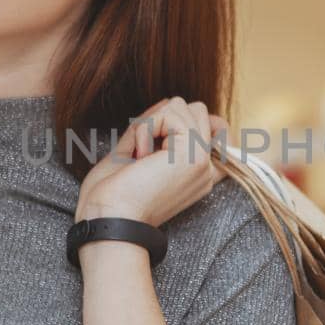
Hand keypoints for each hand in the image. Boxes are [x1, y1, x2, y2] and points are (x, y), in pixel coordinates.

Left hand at [77, 97, 230, 224]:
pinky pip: (170, 113)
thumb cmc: (111, 196)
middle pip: (196, 110)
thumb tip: (167, 104)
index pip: (217, 128)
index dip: (184, 121)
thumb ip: (154, 130)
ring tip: (140, 155)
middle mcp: (206, 169)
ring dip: (151, 123)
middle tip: (142, 151)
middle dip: (162, 119)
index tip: (153, 142)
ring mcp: (202, 161)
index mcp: (196, 174)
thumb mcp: (134, 154)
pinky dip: (145, 127)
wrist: (108, 220)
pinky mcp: (193, 153)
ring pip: (184, 106)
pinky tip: (139, 155)